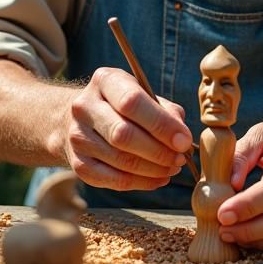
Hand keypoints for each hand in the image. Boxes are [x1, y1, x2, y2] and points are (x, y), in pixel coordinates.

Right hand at [63, 67, 192, 189]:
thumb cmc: (123, 105)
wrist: (83, 118)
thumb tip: (182, 137)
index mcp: (104, 81)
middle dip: (158, 151)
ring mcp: (77, 137)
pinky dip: (142, 183)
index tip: (184, 141)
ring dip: (154, 169)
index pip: (132, 102)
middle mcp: (84, 107)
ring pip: (121, 160)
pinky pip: (114, 180)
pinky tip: (159, 178)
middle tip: (180, 159)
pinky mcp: (78, 164)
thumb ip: (166, 111)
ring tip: (173, 168)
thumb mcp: (144, 94)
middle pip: (123, 134)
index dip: (161, 124)